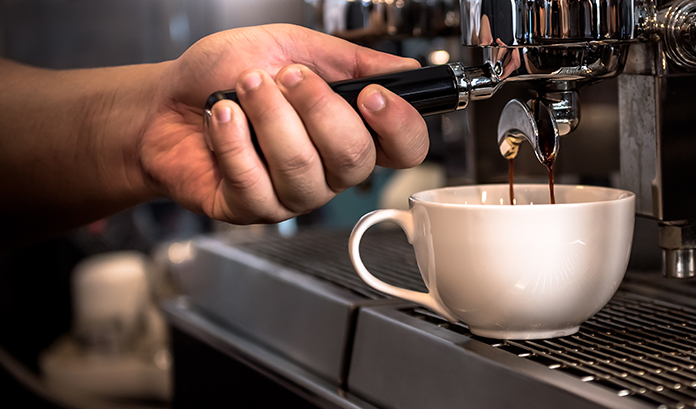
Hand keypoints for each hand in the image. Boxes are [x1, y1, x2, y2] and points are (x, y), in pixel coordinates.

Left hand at [140, 24, 427, 223]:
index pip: (406, 148)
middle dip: (316, 107)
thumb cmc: (226, 74)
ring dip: (269, 115)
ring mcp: (294, 194)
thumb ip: (352, 60)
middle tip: (285, 76)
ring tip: (244, 87)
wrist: (165, 101)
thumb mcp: (294, 47)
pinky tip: (221, 116)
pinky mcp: (252, 208)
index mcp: (353, 130)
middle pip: (354, 158)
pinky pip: (254, 180)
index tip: (372, 95)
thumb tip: (405, 68)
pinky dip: (232, 138)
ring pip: (301, 167)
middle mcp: (331, 170)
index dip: (399, 126)